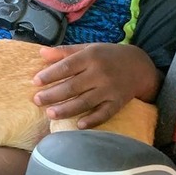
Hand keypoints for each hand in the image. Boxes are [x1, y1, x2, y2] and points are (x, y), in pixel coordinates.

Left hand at [32, 43, 161, 128]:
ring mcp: (110, 89)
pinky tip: (79, 125)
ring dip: (67, 109)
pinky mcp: (118, 102)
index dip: (50, 74)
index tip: (35, 82)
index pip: (67, 66)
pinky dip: (92, 120)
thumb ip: (65, 51)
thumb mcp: (89, 48)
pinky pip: (104, 114)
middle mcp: (100, 73)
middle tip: (37, 100)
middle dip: (53, 94)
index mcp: (91, 56)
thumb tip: (42, 53)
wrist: (140, 66)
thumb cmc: (108, 56)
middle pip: (73, 86)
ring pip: (85, 102)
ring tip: (50, 114)